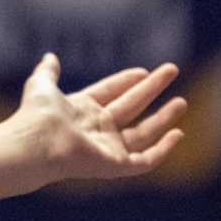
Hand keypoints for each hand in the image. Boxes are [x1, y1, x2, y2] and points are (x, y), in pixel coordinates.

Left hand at [13, 54, 185, 182]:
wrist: (37, 143)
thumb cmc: (37, 115)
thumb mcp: (42, 85)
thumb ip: (47, 72)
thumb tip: (50, 56)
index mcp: (81, 110)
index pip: (110, 92)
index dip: (126, 81)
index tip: (144, 70)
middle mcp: (96, 129)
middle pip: (131, 106)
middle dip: (151, 89)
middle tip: (171, 70)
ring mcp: (107, 148)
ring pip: (143, 132)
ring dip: (163, 117)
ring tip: (182, 101)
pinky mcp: (115, 165)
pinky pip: (145, 160)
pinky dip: (163, 149)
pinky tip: (178, 134)